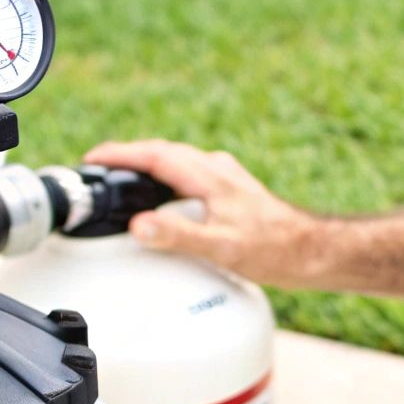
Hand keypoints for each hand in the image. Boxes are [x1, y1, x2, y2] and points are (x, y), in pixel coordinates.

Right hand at [81, 139, 327, 287]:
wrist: (311, 251)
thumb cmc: (274, 249)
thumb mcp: (221, 248)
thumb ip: (178, 236)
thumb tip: (139, 226)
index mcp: (208, 176)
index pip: (154, 155)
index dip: (120, 154)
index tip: (93, 158)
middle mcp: (216, 170)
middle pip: (162, 153)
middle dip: (128, 157)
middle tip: (99, 167)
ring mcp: (225, 177)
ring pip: (176, 161)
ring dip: (147, 165)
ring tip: (123, 176)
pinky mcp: (231, 189)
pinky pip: (189, 173)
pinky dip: (167, 177)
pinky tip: (166, 194)